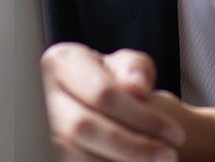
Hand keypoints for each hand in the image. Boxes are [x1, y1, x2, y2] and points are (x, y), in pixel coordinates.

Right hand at [42, 42, 187, 161]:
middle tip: (168, 156)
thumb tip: (135, 89)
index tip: (175, 134)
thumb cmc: (116, 81)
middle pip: (83, 127)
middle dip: (132, 146)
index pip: (102, 93)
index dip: (142, 117)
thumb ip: (135, 69)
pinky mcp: (47, 149)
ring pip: (75, 154)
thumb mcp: (129, 67)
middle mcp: (41, 94)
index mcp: (60, 62)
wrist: (99, 104)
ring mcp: (39, 125)